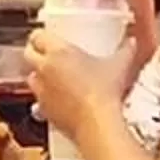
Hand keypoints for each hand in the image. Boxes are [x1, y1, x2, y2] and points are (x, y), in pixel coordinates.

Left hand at [24, 23, 137, 144]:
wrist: (97, 123)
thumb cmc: (104, 92)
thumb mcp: (119, 65)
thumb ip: (126, 50)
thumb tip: (131, 43)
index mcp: (58, 52)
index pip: (37, 36)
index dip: (40, 36)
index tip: (48, 37)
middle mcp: (44, 70)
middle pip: (28, 55)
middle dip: (36, 54)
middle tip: (49, 55)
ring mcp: (41, 91)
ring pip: (31, 78)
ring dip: (39, 76)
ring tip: (55, 77)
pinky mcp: (43, 111)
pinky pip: (38, 100)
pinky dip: (46, 98)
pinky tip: (60, 99)